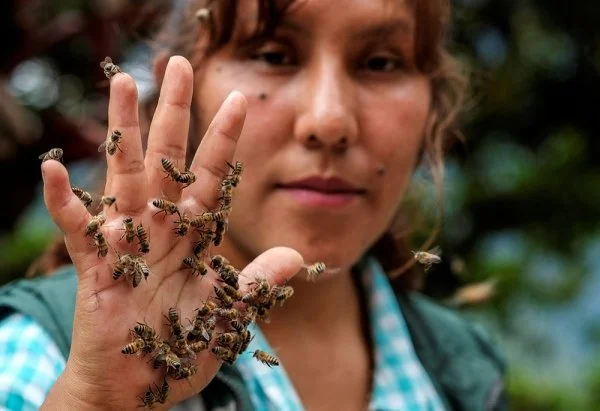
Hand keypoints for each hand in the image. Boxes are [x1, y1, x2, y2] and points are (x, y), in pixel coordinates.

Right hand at [40, 56, 302, 409]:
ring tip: (123, 85)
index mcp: (192, 236)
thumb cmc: (180, 349)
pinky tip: (56, 171)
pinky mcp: (95, 267)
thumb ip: (255, 283)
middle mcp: (160, 228)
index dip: (224, 139)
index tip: (241, 100)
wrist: (136, 387)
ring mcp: (126, 242)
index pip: (210, 176)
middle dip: (173, 112)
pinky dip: (66, 204)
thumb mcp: (228, 315)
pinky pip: (77, 230)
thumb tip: (293, 255)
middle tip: (176, 64)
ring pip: (125, 176)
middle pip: (167, 159)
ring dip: (123, 132)